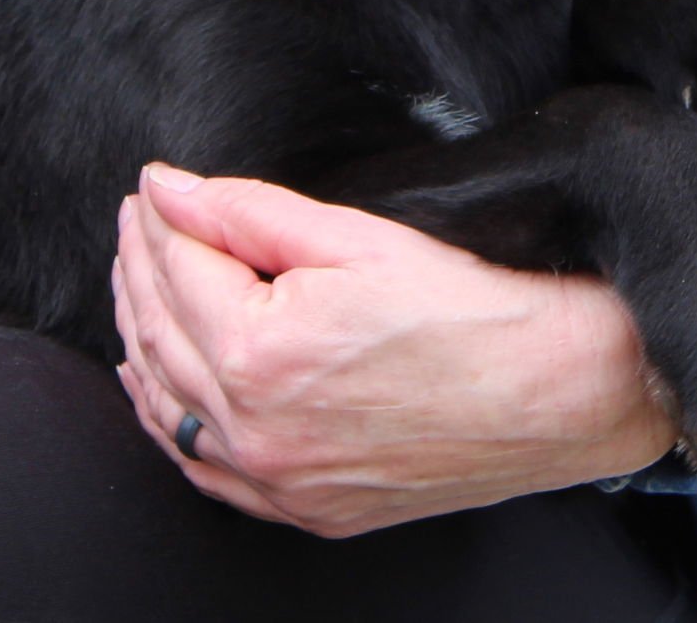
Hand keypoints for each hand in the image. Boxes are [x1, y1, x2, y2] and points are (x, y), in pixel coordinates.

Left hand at [112, 164, 677, 537]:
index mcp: (262, 354)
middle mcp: (258, 430)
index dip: (157, 220)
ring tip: (136, 281)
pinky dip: (169, 418)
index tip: (149, 188)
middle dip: (139, 267)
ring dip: (141, 336)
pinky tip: (156, 384)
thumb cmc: (471, 308)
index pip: (179, 269)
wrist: (560, 390)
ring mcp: (281, 480)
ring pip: (169, 405)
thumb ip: (246, 211)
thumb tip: (169, 189)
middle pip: (161, 333)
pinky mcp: (308, 509)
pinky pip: (206, 470)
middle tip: (137, 221)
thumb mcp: (355, 236)